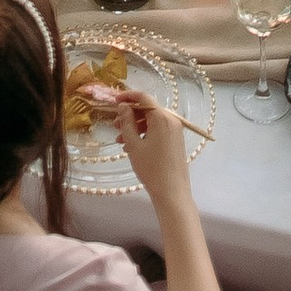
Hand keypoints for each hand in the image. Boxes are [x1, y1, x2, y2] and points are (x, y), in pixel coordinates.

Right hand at [108, 84, 190, 201]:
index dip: (128, 97)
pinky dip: (145, 134)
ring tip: (120, 140)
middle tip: (114, 125)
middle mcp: (171, 120)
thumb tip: (123, 106)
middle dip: (130, 115)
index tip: (114, 101)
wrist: (172, 193)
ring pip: (152, 121)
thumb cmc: (151, 169)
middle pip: (148, 109)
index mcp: (162, 117)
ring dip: (135, 127)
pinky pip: (158, 131)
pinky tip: (132, 147)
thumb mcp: (134, 145)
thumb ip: (127, 122)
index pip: (144, 97)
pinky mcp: (175, 141)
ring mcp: (175, 131)